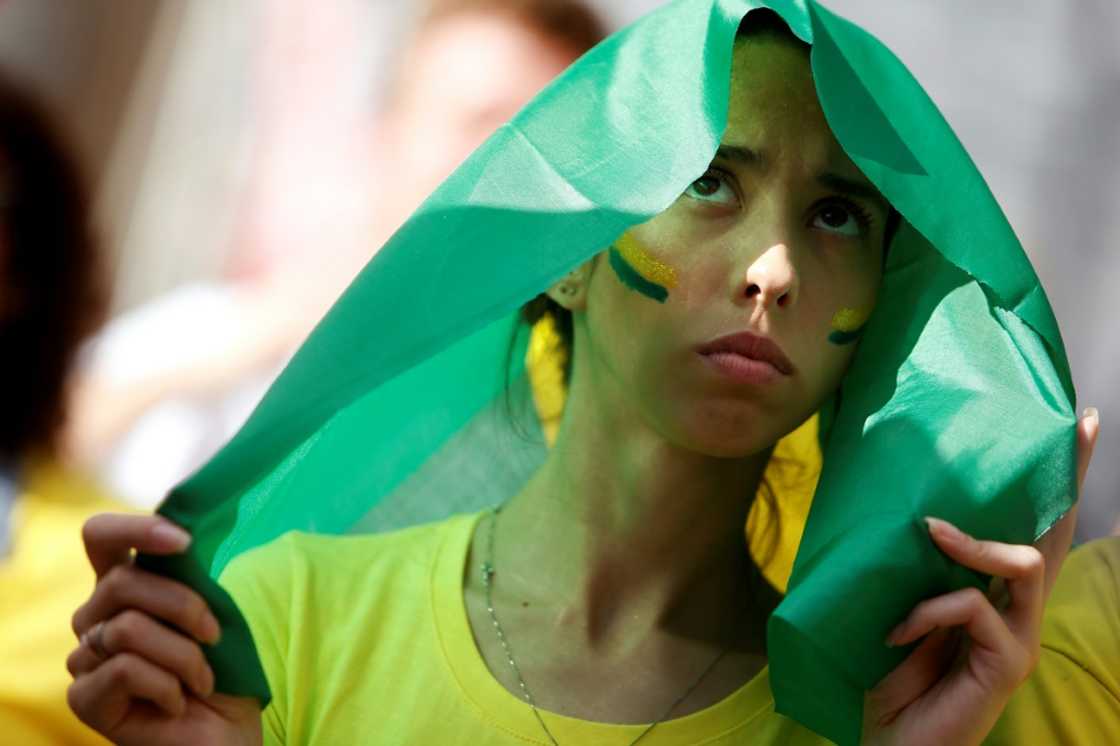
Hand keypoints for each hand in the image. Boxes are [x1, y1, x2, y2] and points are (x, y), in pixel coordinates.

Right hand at [68, 514, 261, 745]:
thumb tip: (184, 532)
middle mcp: (95, 617)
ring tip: (201, 679)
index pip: (100, 537)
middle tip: (213, 636)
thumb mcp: (212, 612)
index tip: (184, 541)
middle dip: (183, 605)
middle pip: (121, 581)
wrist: (226, 733)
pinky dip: (168, 685)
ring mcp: (85, 658)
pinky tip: (177, 703)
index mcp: (122, 587)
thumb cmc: (223, 671)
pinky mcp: (83, 698)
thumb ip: (187, 576)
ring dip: (183, 654)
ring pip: (128, 627)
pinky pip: (125, 668)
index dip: (135, 528)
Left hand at [862, 407, 1099, 745]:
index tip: (1081, 424)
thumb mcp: (896, 600)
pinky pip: (973, 608)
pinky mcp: (1007, 664)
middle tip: (1082, 428)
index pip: (1033, 527)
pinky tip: (895, 632)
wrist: (882, 737)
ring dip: (973, 544)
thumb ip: (914, 564)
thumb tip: (909, 504)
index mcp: (992, 590)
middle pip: (1055, 534)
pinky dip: (928, 611)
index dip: (1060, 480)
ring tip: (931, 531)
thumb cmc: (885, 669)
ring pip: (1025, 562)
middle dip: (1069, 480)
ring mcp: (1018, 637)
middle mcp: (1017, 609)